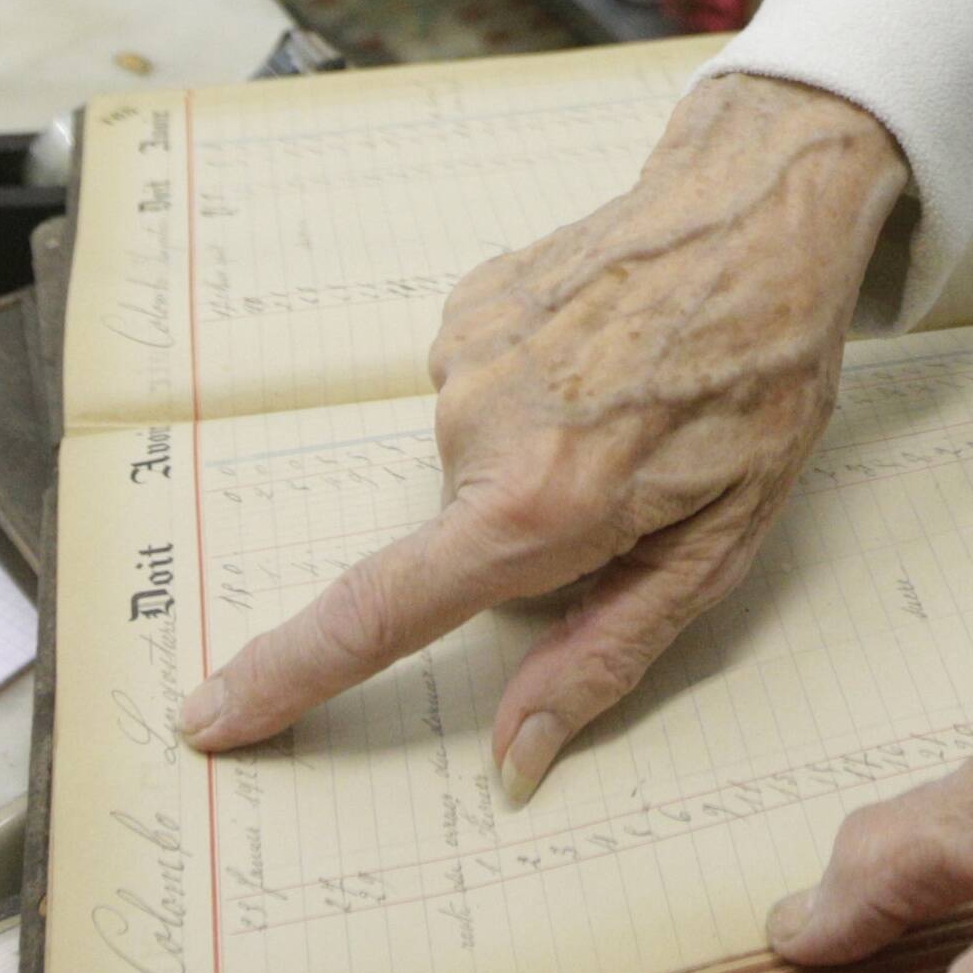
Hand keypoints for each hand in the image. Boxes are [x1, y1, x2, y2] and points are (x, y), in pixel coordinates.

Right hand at [177, 73, 904, 792]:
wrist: (757, 215)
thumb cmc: (760, 384)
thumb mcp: (717, 549)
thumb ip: (604, 656)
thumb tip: (516, 757)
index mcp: (536, 506)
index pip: (378, 614)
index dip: (286, 676)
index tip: (211, 718)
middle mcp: (476, 430)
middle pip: (465, 540)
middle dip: (536, 538)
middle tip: (643, 481)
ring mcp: (462, 357)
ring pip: (478, 464)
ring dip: (542, 457)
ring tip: (636, 400)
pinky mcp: (465, 305)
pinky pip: (482, 391)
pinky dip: (536, 392)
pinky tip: (602, 354)